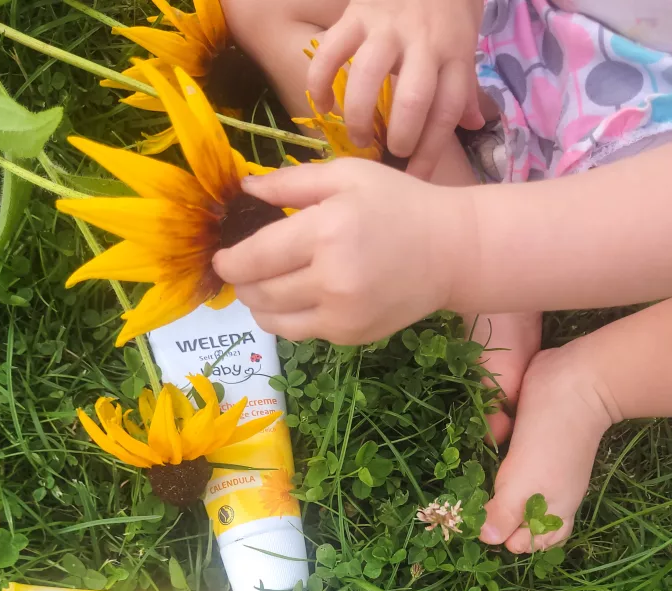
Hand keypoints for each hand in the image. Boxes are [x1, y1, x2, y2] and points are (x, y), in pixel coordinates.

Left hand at [212, 159, 477, 344]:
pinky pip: (300, 332)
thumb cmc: (398, 204)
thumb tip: (245, 189)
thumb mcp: (347, 175)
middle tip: (245, 270)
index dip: (228, 262)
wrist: (451, 252)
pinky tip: (297, 298)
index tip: (220, 259)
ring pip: (273, 320)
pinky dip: (287, 318)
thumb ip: (291, 181)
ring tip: (266, 286)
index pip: (255, 257)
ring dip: (259, 305)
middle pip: (259, 292)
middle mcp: (330, 279)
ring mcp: (341, 314)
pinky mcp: (350, 336)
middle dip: (242, 282)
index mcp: (326, 231)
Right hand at [308, 0, 484, 178]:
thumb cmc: (447, 10)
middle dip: (401, 137)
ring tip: (358, 138)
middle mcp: (423, 42)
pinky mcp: (355, 14)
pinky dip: (319, 83)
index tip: (416, 178)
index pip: (447, 112)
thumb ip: (466, 85)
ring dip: (358, 115)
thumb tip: (476, 123)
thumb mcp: (466, 44)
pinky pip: (331, 51)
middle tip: (390, 153)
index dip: (431, 152)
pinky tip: (322, 107)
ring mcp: (387, 27)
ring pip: (368, 76)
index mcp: (454, 55)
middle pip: (413, 98)